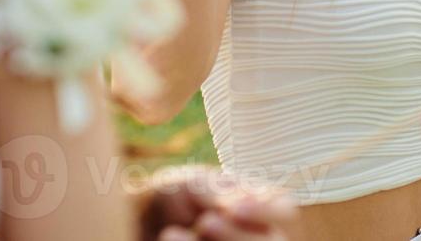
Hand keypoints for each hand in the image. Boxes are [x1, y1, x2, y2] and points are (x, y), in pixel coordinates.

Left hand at [137, 165, 296, 240]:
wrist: (135, 221)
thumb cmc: (171, 196)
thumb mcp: (195, 184)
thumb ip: (220, 193)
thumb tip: (239, 205)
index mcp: (260, 205)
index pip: (285, 209)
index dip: (266, 210)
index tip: (232, 207)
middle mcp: (258, 235)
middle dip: (239, 236)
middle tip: (205, 222)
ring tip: (171, 234)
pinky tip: (168, 239)